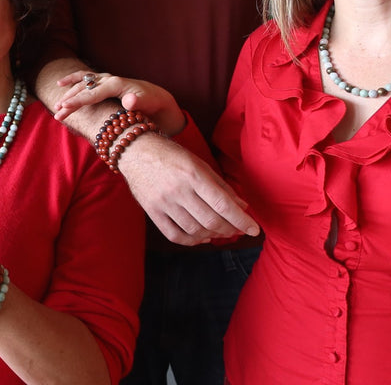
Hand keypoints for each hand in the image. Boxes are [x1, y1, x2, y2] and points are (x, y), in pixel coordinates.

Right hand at [55, 71, 185, 135]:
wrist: (160, 99)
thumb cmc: (154, 105)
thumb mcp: (149, 104)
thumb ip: (137, 102)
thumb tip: (128, 101)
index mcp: (117, 84)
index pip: (92, 93)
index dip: (78, 101)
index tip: (64, 108)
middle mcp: (109, 80)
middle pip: (84, 89)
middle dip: (69, 101)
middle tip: (58, 114)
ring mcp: (106, 80)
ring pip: (82, 84)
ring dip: (69, 94)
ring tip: (57, 106)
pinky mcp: (105, 83)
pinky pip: (85, 80)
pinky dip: (73, 81)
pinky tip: (61, 84)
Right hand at [119, 133, 259, 244]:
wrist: (135, 150)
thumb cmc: (170, 155)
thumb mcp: (198, 163)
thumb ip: (221, 185)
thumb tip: (242, 207)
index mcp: (193, 174)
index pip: (223, 204)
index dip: (242, 220)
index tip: (255, 229)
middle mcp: (178, 189)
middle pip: (211, 220)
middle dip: (231, 229)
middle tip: (239, 230)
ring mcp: (163, 202)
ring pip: (195, 230)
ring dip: (213, 235)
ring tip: (222, 232)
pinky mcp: (152, 211)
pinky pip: (175, 235)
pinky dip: (192, 241)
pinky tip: (201, 236)